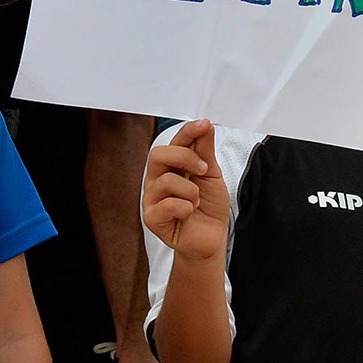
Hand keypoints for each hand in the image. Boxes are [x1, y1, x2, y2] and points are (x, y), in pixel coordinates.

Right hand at [143, 119, 229, 263]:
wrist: (211, 237)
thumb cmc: (208, 207)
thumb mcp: (211, 175)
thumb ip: (205, 151)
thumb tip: (205, 125)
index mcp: (170, 167)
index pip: (173, 142)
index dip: (187, 132)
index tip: (203, 125)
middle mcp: (156, 179)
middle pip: (158, 154)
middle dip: (185, 158)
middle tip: (203, 170)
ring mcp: (151, 198)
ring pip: (167, 181)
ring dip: (191, 191)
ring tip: (196, 202)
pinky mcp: (151, 217)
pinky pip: (168, 204)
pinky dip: (186, 208)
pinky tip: (188, 214)